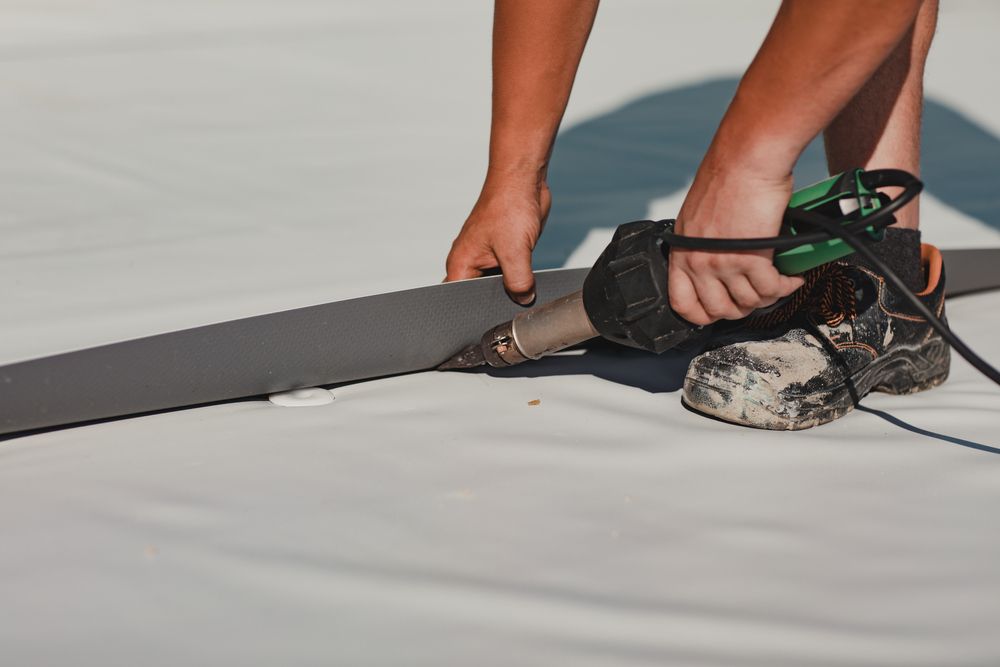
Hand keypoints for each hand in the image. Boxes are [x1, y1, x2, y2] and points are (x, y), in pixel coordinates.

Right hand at [445, 176, 549, 304]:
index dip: (476, 311)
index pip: (460, 300)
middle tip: (514, 300)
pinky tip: (530, 278)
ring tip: (523, 285)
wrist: (523, 181)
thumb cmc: (508, 205)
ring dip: (512, 288)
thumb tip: (524, 299)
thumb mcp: (514, 252)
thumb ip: (518, 282)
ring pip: (499, 286)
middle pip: (481, 296)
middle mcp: (471, 262)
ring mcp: (489, 258)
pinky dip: (521, 278)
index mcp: (461, 263)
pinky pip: (511, 275)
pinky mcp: (506, 254)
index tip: (494, 317)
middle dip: (498, 300)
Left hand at [668, 163, 804, 325]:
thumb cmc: (728, 176)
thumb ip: (704, 242)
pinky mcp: (751, 258)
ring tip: (780, 283)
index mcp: (682, 252)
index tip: (721, 310)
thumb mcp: (700, 215)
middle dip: (743, 308)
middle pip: (719, 310)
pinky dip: (786, 286)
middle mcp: (698, 262)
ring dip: (768, 296)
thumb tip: (719, 260)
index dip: (703, 315)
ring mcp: (722, 263)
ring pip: (748, 301)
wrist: (746, 158)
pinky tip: (792, 277)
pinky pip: (770, 288)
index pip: (682, 303)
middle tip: (758, 296)